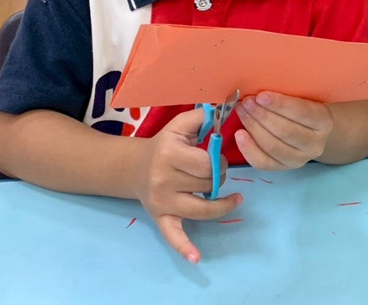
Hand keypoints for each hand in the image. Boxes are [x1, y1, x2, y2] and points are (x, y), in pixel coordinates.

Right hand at [131, 107, 243, 263]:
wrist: (134, 167)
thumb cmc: (165, 144)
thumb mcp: (180, 125)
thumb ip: (202, 116)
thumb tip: (223, 109)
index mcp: (169, 153)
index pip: (207, 163)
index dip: (219, 160)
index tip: (218, 156)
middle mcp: (164, 179)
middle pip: (208, 185)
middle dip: (219, 177)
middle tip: (217, 172)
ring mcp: (162, 202)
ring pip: (202, 209)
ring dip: (221, 204)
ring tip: (233, 198)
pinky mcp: (161, 218)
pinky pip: (173, 236)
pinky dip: (185, 248)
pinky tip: (196, 258)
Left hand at [235, 91, 333, 170]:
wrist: (311, 131)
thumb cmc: (302, 109)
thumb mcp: (304, 98)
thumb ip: (288, 95)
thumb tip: (259, 92)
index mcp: (324, 121)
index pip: (301, 113)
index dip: (280, 105)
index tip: (261, 95)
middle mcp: (315, 144)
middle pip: (285, 131)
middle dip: (262, 115)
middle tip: (247, 102)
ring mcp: (300, 159)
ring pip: (272, 146)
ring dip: (253, 127)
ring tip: (242, 112)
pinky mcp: (284, 169)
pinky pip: (263, 162)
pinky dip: (249, 149)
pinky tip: (240, 134)